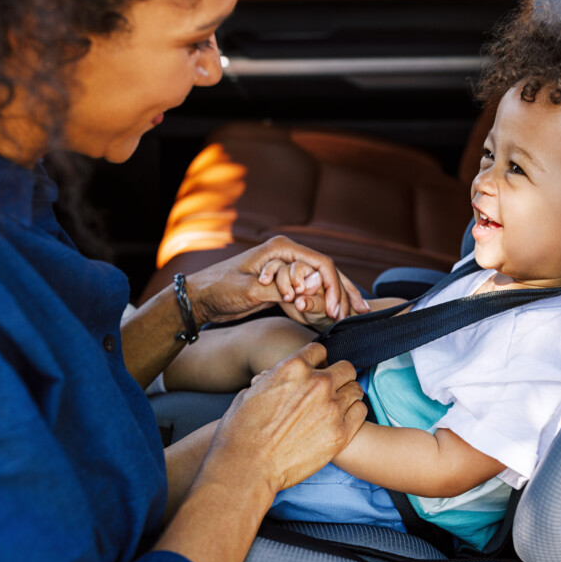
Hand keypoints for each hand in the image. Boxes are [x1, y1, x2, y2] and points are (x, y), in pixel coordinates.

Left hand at [187, 236, 368, 325]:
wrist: (200, 297)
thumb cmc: (219, 289)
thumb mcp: (248, 290)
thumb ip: (277, 290)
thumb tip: (302, 295)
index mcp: (282, 249)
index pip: (321, 264)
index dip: (334, 287)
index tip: (337, 311)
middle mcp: (289, 255)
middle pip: (328, 270)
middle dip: (346, 291)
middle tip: (361, 312)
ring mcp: (287, 269)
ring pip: (323, 280)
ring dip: (340, 296)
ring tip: (360, 312)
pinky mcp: (284, 283)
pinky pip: (312, 290)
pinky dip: (327, 301)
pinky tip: (340, 313)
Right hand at [203, 343, 366, 493]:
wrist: (248, 467)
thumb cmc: (241, 433)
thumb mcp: (250, 392)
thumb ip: (270, 379)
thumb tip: (273, 377)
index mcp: (293, 367)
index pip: (319, 351)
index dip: (316, 362)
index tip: (314, 373)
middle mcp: (317, 383)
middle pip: (345, 367)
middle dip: (338, 376)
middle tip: (331, 390)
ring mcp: (332, 407)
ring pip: (356, 388)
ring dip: (347, 395)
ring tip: (337, 406)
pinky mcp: (341, 432)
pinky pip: (360, 411)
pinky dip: (354, 413)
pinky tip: (342, 420)